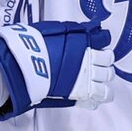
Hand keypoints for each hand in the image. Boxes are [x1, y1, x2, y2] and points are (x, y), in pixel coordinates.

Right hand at [0, 20, 114, 117]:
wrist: (23, 66)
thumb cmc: (32, 46)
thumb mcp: (51, 29)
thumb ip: (68, 31)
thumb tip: (79, 29)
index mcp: (83, 42)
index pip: (103, 38)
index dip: (102, 39)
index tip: (100, 41)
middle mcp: (87, 60)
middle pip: (108, 60)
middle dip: (104, 60)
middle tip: (98, 61)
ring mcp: (85, 79)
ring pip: (106, 80)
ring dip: (104, 79)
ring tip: (98, 80)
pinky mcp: (78, 95)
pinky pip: (95, 100)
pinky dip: (94, 99)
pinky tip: (91, 96)